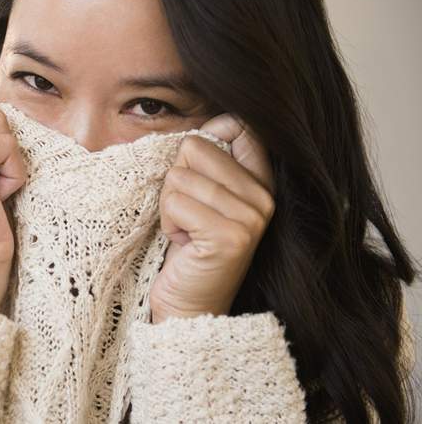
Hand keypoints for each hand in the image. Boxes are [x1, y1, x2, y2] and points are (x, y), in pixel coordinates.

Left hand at [149, 113, 274, 322]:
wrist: (189, 307)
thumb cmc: (187, 248)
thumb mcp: (201, 198)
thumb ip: (207, 162)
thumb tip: (198, 125)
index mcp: (260, 181)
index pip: (239, 125)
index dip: (205, 138)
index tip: (195, 173)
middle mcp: (264, 196)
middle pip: (196, 146)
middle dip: (177, 181)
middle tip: (187, 216)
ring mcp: (252, 216)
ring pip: (180, 176)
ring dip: (169, 206)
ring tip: (186, 232)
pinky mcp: (232, 236)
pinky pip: (176, 202)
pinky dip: (168, 222)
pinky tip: (184, 243)